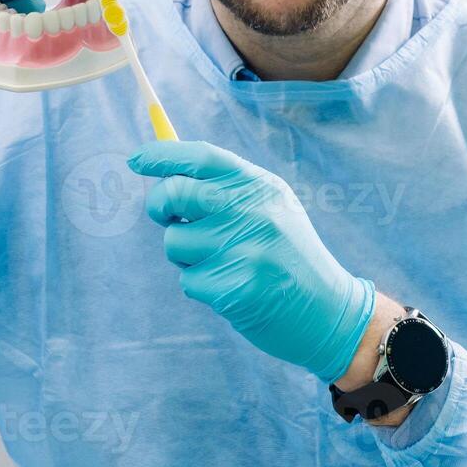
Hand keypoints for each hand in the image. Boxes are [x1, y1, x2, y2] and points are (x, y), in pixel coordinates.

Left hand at [127, 140, 375, 383]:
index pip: (201, 157)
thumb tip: (165, 174)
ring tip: (222, 262)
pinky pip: (188, 280)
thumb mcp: (270, 209)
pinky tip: (233, 288)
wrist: (329, 311)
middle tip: (164, 216)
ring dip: (185, 256)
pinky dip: (201, 285)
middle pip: (175, 193)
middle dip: (159, 205)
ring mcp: (243, 249)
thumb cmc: (287, 255)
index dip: (162, 155)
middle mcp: (251, 211)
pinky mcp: (233, 287)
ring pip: (174, 242)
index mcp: (259, 186)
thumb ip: (226, 190)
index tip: (137, 160)